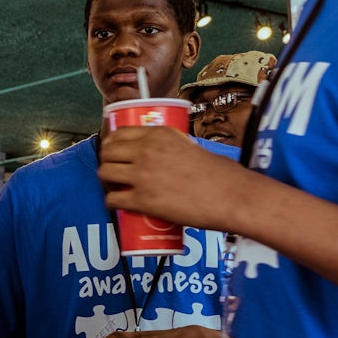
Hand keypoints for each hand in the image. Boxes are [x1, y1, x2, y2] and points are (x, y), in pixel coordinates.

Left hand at [98, 126, 250, 233]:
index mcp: (159, 134)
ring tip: (115, 187)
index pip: (120, 133)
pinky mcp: (143, 200)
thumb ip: (171, 146)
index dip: (112, 143)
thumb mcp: (190, 146)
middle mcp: (147, 150)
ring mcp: (142, 175)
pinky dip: (112, 203)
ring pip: (105, 173)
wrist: (232, 197)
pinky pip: (112, 199)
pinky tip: (118, 204)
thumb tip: (160, 155)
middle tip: (113, 171)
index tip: (114, 151)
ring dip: (106, 181)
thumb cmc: (220, 175)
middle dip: (107, 161)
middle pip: (107, 152)